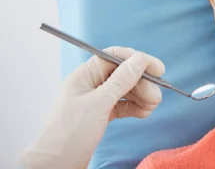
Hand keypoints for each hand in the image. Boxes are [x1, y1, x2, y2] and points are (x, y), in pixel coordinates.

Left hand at [18, 47, 164, 168]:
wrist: (55, 165)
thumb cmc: (71, 133)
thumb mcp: (99, 103)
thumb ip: (121, 80)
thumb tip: (140, 59)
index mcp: (85, 75)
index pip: (115, 57)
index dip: (137, 60)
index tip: (158, 69)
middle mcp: (91, 84)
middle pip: (123, 74)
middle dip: (142, 83)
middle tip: (156, 97)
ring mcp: (96, 100)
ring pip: (125, 90)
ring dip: (141, 96)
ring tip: (152, 107)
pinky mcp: (101, 115)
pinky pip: (122, 105)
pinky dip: (135, 107)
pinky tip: (144, 113)